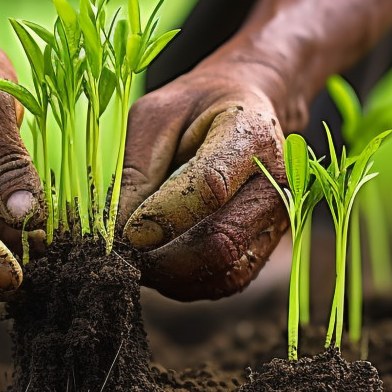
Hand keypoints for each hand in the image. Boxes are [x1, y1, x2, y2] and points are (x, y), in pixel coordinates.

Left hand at [119, 60, 291, 300]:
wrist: (244, 113)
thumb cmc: (192, 110)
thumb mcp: (154, 116)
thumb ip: (137, 166)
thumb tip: (114, 228)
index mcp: (252, 135)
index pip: (210, 187)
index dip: (163, 215)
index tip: (125, 230)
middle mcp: (277, 185)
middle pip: (220, 242)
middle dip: (160, 257)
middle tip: (118, 251)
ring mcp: (275, 223)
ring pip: (222, 273)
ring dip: (169, 275)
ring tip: (133, 255)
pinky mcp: (263, 250)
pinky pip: (222, 282)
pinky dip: (183, 282)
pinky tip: (156, 260)